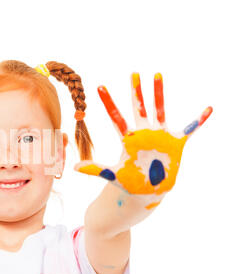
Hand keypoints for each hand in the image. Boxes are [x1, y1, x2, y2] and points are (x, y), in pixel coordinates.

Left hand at [74, 73, 211, 207]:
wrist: (147, 191)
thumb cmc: (129, 183)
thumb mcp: (112, 175)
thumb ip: (96, 170)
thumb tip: (74, 168)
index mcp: (129, 138)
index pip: (116, 117)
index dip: (109, 102)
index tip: (100, 87)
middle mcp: (144, 133)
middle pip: (139, 107)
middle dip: (136, 90)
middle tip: (133, 72)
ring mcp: (160, 136)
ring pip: (159, 110)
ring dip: (158, 93)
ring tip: (157, 75)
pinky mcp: (175, 143)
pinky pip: (189, 129)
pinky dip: (199, 120)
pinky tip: (208, 109)